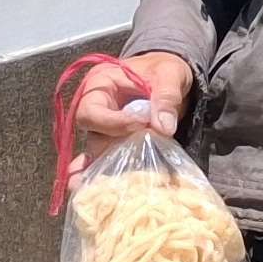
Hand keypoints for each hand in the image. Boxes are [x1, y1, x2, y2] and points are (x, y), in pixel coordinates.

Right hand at [66, 53, 192, 182]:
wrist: (170, 77)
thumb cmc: (165, 69)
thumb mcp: (169, 74)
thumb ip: (166, 97)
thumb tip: (164, 127)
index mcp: (99, 85)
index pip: (93, 111)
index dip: (114, 122)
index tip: (141, 124)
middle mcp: (96, 109)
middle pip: (92, 136)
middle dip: (106, 154)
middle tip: (116, 170)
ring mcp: (105, 129)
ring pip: (99, 153)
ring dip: (105, 170)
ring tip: (100, 191)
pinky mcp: (116, 144)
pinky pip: (108, 160)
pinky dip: (105, 174)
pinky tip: (95, 192)